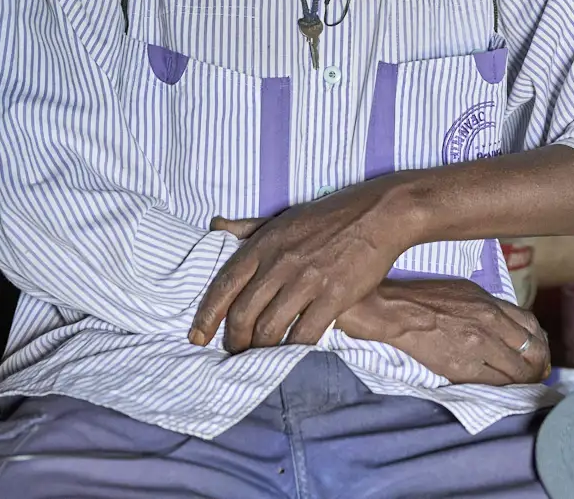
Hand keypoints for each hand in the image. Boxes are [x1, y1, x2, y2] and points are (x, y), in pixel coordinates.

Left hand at [189, 180, 415, 351]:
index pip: (225, 284)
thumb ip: (248, 228)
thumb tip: (215, 227)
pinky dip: (293, 350)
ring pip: (270, 328)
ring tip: (258, 358)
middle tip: (234, 353)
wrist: (376, 215)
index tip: (197, 337)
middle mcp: (280, 262)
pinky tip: (290, 354)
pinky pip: (305, 334)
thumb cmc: (327, 217)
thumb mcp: (283, 218)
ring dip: (261, 349)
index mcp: (264, 243)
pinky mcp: (333, 296)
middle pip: (244, 313)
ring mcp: (307, 280)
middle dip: (234, 340)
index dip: (207, 315)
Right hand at [337, 279, 549, 384]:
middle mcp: (489, 329)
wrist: (398, 313)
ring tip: (523, 383)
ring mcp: (476, 352)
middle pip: (530, 355)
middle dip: (538, 367)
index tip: (540, 353)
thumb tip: (515, 327)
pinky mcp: (460, 371)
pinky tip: (501, 385)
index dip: (541, 346)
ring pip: (515, 374)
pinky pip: (492, 384)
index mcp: (491, 307)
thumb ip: (495, 309)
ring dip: (523, 381)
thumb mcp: (469, 292)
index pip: (532, 330)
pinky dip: (502, 386)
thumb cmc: (430, 298)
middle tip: (537, 373)